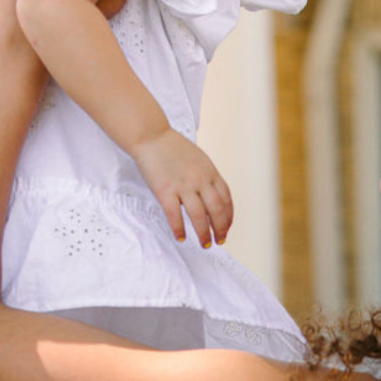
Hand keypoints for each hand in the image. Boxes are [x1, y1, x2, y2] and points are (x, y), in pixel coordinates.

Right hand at [130, 127, 233, 247]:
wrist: (152, 136)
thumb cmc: (173, 147)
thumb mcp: (199, 159)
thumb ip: (206, 176)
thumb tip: (211, 195)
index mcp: (210, 172)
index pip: (226, 199)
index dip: (229, 216)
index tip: (227, 227)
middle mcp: (200, 180)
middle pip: (216, 210)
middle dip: (220, 229)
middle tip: (219, 241)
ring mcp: (183, 186)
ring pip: (199, 216)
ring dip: (204, 233)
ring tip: (205, 244)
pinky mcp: (165, 190)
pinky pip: (175, 215)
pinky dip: (179, 229)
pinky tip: (181, 237)